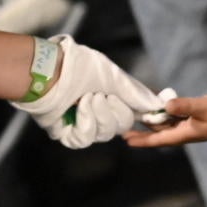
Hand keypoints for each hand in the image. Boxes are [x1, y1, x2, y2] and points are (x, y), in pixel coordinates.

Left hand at [16, 36, 162, 148]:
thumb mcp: (112, 76)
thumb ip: (135, 93)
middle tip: (102, 95)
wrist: (49, 70)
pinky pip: (85, 139)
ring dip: (99, 114)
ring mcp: (82, 123)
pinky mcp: (67, 133)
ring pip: (105, 134)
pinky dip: (85, 122)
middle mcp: (98, 111)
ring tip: (86, 97)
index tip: (152, 114)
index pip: (133, 113)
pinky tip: (77, 108)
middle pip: (122, 127)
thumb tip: (157, 104)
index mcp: (110, 97)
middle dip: (115, 112)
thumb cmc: (78, 67)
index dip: (143, 116)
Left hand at [125, 94, 206, 148]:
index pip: (158, 139)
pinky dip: (161, 111)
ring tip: (133, 113)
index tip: (126, 140)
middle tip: (123, 126)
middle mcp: (182, 131)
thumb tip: (166, 105)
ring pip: (163, 124)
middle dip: (141, 130)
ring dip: (150, 119)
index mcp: (184, 134)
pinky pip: (171, 116)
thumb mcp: (203, 107)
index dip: (142, 140)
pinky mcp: (190, 118)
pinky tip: (153, 103)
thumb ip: (185, 106)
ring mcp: (186, 125)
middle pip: (157, 132)